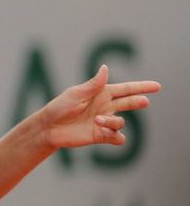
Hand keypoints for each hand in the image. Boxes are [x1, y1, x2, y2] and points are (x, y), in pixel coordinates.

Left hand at [39, 65, 160, 148]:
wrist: (49, 128)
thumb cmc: (59, 107)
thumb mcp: (75, 94)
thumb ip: (93, 85)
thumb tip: (105, 68)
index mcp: (100, 93)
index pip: (125, 89)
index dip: (141, 87)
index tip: (156, 86)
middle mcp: (105, 107)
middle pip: (129, 103)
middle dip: (138, 101)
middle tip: (144, 101)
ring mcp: (104, 122)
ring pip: (122, 122)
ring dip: (113, 121)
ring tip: (97, 120)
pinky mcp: (101, 136)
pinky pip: (118, 138)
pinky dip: (115, 135)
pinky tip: (104, 131)